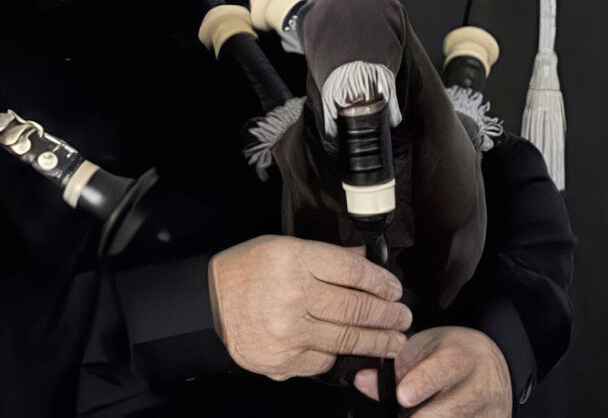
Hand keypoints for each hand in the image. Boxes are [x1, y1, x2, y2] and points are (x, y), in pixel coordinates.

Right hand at [208, 236, 410, 379]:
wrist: (204, 305)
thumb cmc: (242, 273)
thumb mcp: (279, 248)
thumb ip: (324, 257)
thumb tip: (364, 259)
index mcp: (292, 260)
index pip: (352, 271)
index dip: (381, 282)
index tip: (394, 289)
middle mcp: (293, 296)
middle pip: (356, 307)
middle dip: (388, 314)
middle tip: (403, 316)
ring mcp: (288, 332)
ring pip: (347, 338)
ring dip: (378, 340)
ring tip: (394, 339)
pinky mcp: (283, 360)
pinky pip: (324, 360)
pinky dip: (339, 355)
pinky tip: (351, 351)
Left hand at [354, 326, 510, 416]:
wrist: (489, 365)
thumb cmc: (449, 356)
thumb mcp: (420, 350)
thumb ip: (391, 369)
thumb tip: (361, 380)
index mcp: (461, 359)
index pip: (442, 372)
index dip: (421, 384)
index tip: (402, 395)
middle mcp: (481, 389)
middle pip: (450, 410)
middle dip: (420, 416)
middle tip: (400, 413)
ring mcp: (490, 414)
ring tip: (413, 412)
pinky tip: (428, 414)